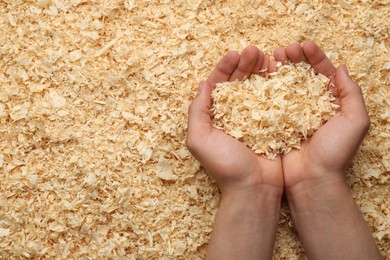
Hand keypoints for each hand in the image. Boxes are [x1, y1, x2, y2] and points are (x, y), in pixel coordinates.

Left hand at [186, 46, 283, 259]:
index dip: (224, 68)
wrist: (255, 187)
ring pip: (256, 87)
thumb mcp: (199, 138)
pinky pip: (273, 99)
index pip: (218, 85)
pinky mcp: (272, 123)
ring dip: (259, 70)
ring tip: (267, 56)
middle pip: (238, 82)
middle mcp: (233, 114)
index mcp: (214, 116)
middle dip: (244, 64)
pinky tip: (278, 72)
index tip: (234, 54)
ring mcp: (253, 118)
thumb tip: (203, 85)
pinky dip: (275, 84)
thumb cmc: (225, 165)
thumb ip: (197, 111)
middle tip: (254, 51)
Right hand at [273, 42, 369, 190]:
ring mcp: (293, 113)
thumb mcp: (355, 121)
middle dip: (295, 59)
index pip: (323, 73)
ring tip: (272, 57)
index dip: (315, 57)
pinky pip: (272, 100)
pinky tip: (262, 76)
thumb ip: (351, 94)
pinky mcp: (277, 122)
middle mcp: (311, 105)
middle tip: (285, 50)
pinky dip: (268, 86)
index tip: (304, 45)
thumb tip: (341, 68)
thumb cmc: (335, 152)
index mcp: (331, 102)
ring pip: (286, 84)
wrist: (311, 179)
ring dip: (280, 68)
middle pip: (303, 75)